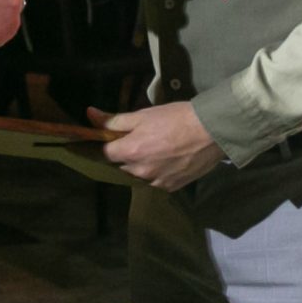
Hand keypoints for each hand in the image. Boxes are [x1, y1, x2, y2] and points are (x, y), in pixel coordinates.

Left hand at [90, 102, 221, 190]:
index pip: (104, 154)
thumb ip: (114, 119)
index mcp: (130, 152)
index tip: (110, 138)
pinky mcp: (171, 187)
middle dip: (125, 154)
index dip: (105, 145)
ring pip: (138, 174)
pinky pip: (155, 181)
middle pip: (121, 165)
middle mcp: (140, 171)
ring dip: (141, 164)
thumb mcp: (143, 115)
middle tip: (139, 139)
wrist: (211, 131)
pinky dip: (157, 172)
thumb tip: (90, 115)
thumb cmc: (175, 118)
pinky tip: (167, 159)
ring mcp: (156, 182)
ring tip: (156, 149)